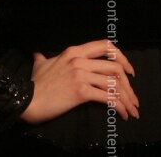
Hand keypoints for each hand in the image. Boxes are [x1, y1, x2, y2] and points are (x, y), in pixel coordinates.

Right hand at [19, 39, 139, 123]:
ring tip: (131, 110)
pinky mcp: (81, 91)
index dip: (121, 56)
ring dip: (127, 98)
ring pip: (114, 83)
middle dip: (129, 84)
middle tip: (133, 97)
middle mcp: (80, 60)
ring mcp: (81, 75)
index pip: (105, 46)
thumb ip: (42, 56)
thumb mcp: (40, 64)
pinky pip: (108, 97)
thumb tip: (36, 52)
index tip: (129, 70)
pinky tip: (122, 114)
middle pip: (115, 67)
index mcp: (74, 51)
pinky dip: (119, 106)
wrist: (27, 100)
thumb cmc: (34, 84)